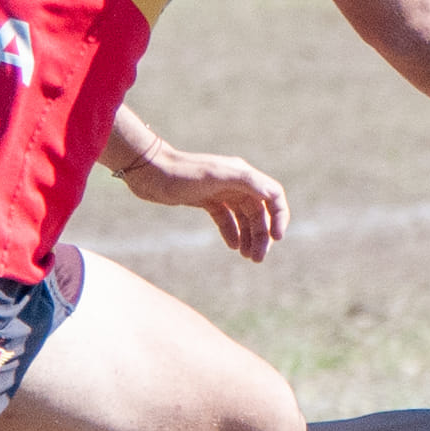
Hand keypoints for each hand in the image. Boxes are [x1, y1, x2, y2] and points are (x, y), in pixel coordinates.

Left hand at [119, 143, 289, 261]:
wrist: (149, 172)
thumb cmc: (182, 172)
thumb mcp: (217, 175)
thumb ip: (248, 181)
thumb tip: (273, 194)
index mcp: (244, 175)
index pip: (273, 196)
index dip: (280, 217)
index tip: (276, 239)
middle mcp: (236, 183)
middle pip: (259, 212)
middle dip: (261, 235)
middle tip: (258, 258)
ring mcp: (221, 192)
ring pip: (243, 218)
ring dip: (249, 237)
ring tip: (248, 257)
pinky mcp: (206, 200)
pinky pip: (226, 219)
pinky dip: (232, 232)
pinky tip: (233, 246)